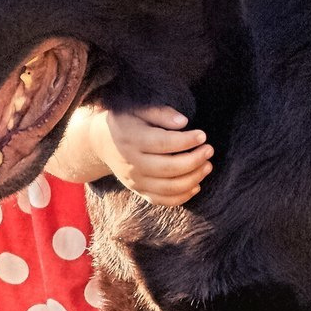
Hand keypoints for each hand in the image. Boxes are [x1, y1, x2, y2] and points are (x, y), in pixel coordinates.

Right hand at [91, 106, 212, 205]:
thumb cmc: (126, 121)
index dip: (186, 141)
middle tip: (209, 150)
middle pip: (168, 168)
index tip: (202, 136)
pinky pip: (163, 200)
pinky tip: (196, 184)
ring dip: (193, 179)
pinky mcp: (138, 191)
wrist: (101, 142)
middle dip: (194, 161)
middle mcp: (131, 162)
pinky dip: (182, 196)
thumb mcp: (139, 109)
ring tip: (207, 166)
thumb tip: (184, 122)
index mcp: (131, 139)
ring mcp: (134, 180)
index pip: (163, 143)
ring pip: (168, 188)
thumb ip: (161, 113)